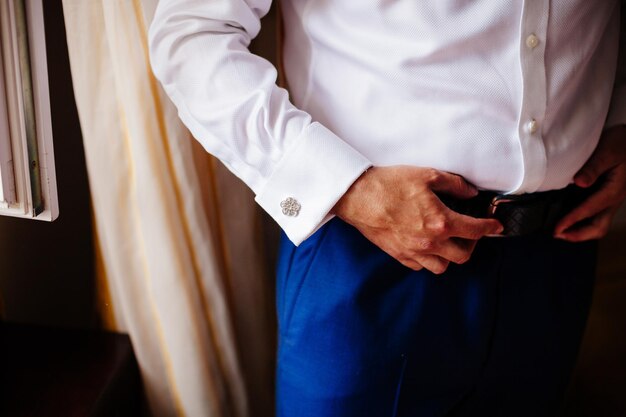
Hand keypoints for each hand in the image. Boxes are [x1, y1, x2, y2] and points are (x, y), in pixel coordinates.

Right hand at [332, 166, 502, 273]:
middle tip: (471, 232)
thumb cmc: (389, 184)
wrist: (358, 196)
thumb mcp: (427, 175)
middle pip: (463, 255)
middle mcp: (430, 242)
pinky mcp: (398, 255)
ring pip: (443, 266)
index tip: (496, 225)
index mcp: (440, 222)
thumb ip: (454, 184)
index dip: (490, 227)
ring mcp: (413, 251)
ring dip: (451, 256)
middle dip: (473, 244)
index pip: (475, 230)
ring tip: (450, 243)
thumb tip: (470, 192)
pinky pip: (421, 266)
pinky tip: (428, 246)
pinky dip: (429, 260)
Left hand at [554, 125, 625, 240]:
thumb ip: (593, 167)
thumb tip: (579, 182)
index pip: (590, 210)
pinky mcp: (607, 197)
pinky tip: (569, 220)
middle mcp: (614, 199)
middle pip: (599, 227)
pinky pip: (596, 216)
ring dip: (580, 231)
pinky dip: (583, 222)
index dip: (572, 221)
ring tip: (561, 232)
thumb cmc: (620, 143)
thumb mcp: (607, 151)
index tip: (557, 228)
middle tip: (557, 235)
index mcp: (614, 191)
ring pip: (598, 224)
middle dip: (578, 235)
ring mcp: (612, 200)